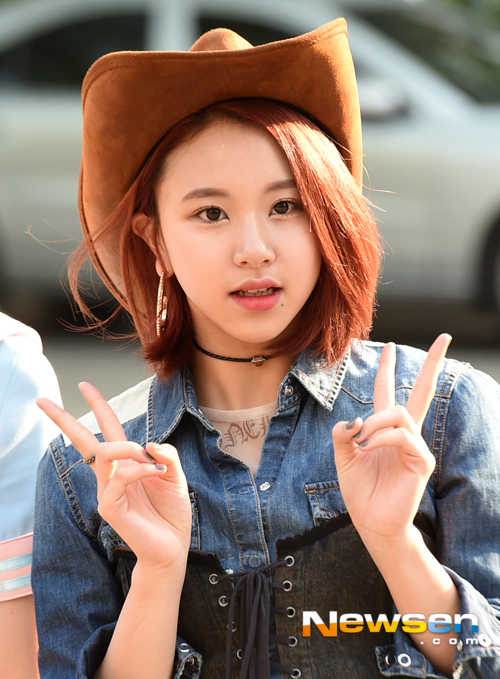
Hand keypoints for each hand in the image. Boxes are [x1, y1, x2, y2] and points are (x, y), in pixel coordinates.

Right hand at [37, 382, 191, 570]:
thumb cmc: (171, 511)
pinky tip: (156, 473)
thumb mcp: (175, 475)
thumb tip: (148, 443)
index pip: (108, 429)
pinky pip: (120, 476)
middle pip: (84, 440)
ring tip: (148, 457)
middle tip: (43, 400)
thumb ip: (166, 454)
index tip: (85, 385)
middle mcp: (112, 474)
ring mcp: (107, 490)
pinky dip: (140, 469)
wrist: (173, 546)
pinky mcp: (109, 506)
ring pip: (104, 452)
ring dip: (128, 447)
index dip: (98, 405)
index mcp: (126, 463)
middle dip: (64, 419)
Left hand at [332, 334, 450, 544]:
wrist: (370, 521)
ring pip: (400, 413)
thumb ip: (343, 434)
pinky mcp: (421, 460)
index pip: (389, 391)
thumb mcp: (343, 457)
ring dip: (376, 422)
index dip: (388, 369)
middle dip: (432, 363)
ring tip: (362, 440)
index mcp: (385, 429)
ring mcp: (416, 445)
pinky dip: (383, 438)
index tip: (390, 346)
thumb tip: (354, 418)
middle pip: (422, 391)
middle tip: (445, 337)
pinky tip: (371, 449)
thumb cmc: (360, 490)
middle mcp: (404, 433)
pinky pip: (403, 436)